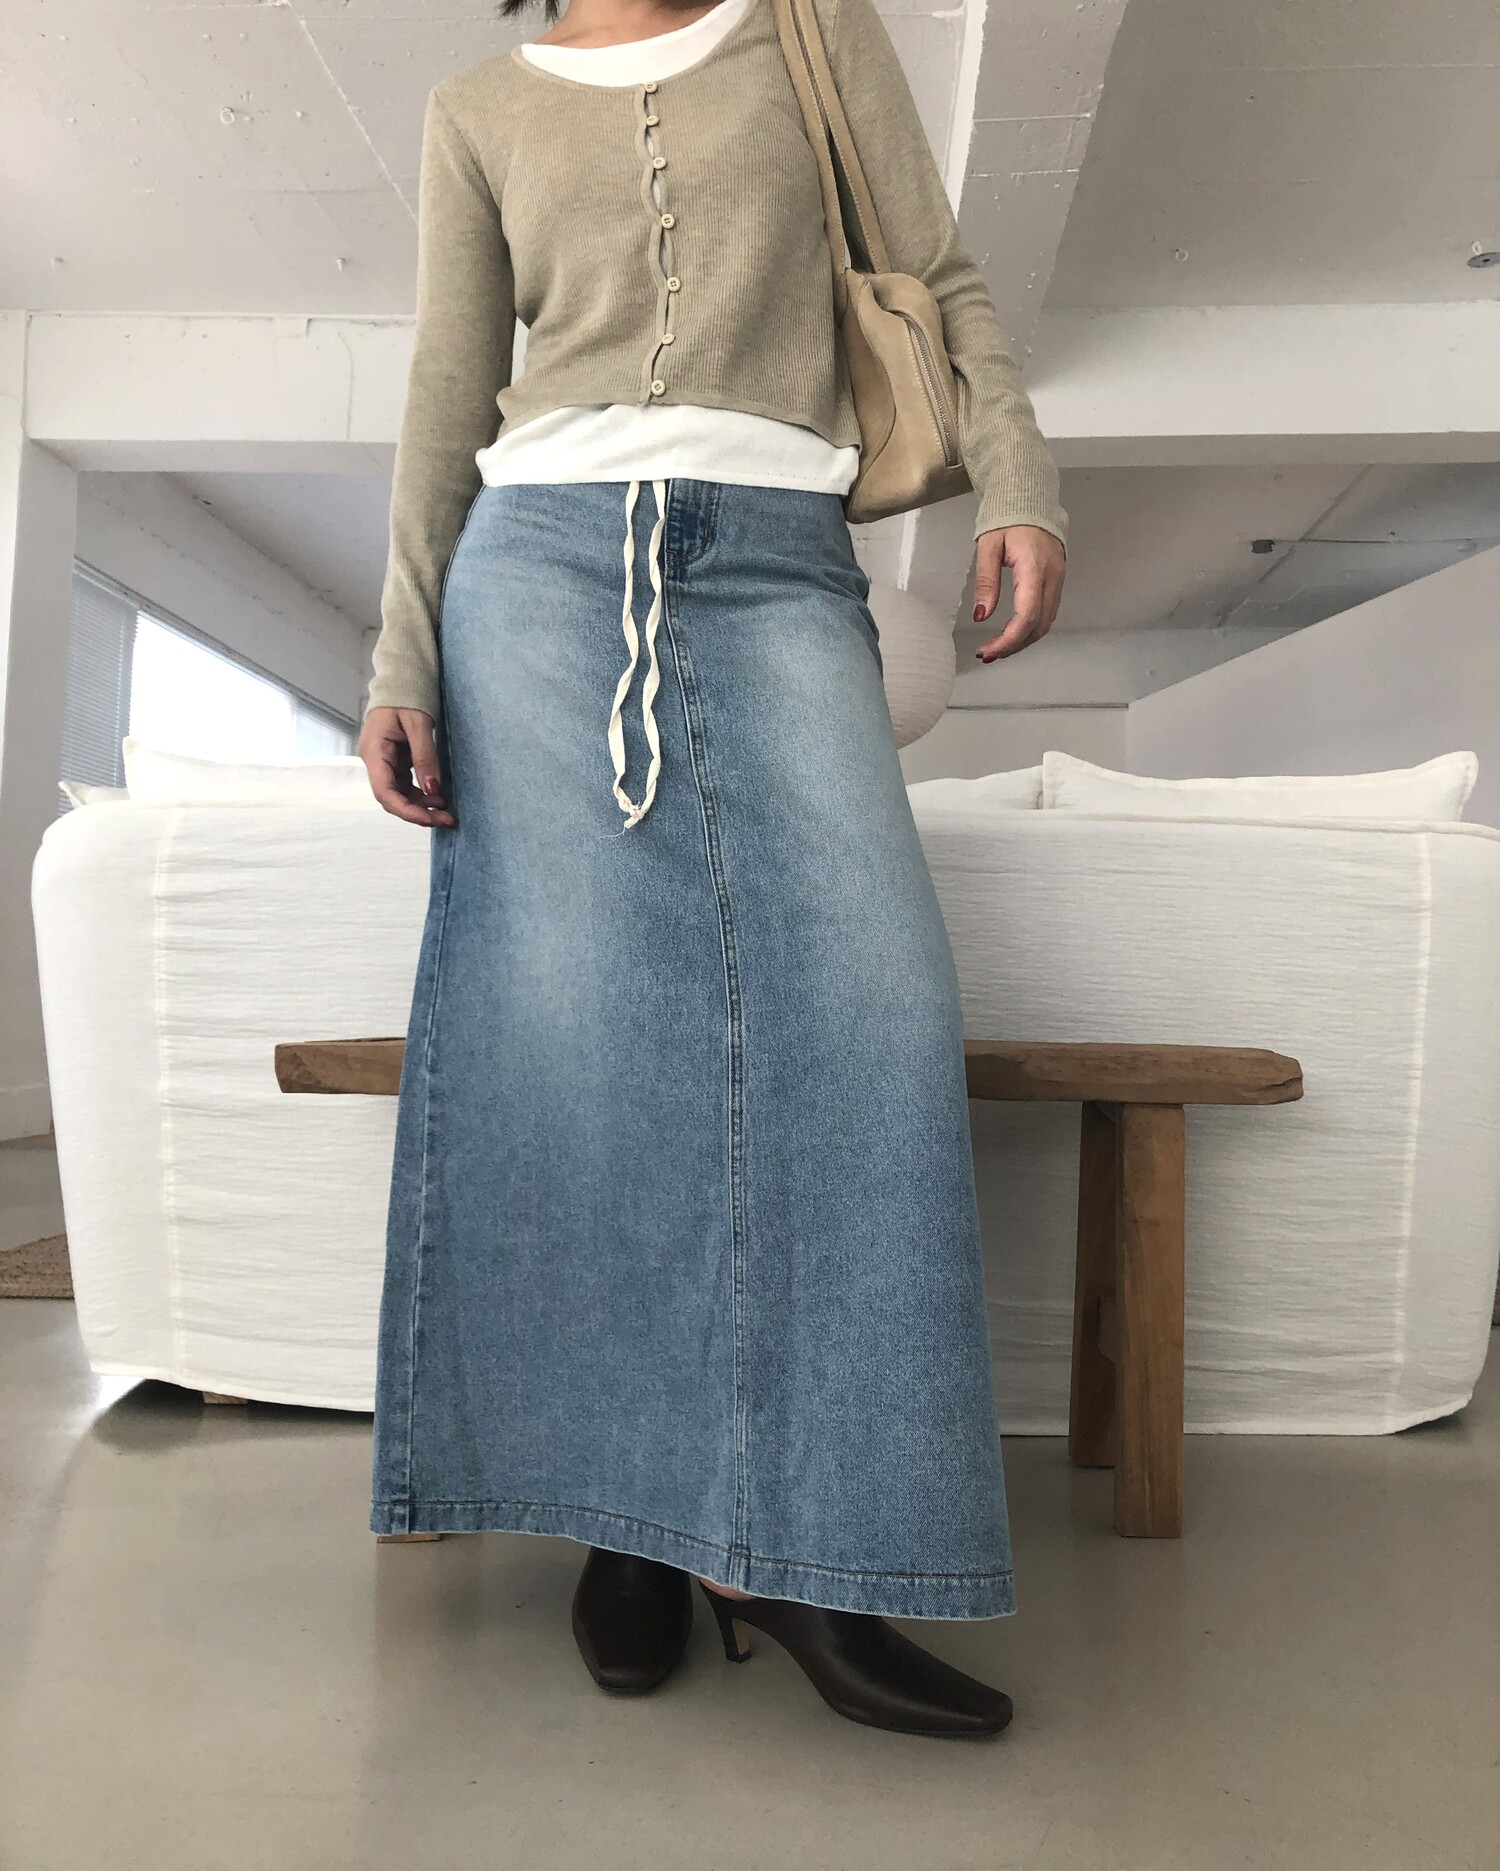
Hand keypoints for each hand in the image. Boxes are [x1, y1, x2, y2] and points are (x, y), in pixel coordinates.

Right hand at [359, 706, 455, 827]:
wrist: (401, 678)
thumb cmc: (406, 695)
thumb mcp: (418, 723)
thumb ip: (425, 756)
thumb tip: (433, 789)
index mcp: (374, 751)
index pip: (384, 791)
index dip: (406, 810)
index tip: (430, 819)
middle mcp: (375, 760)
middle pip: (392, 798)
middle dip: (418, 812)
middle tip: (447, 820)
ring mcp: (384, 761)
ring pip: (399, 794)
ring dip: (421, 806)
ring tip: (446, 812)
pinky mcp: (395, 761)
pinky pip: (406, 784)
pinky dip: (421, 794)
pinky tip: (438, 798)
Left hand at [972, 525, 1065, 661]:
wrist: (1030, 496)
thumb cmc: (1008, 516)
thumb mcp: (988, 547)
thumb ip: (986, 583)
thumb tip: (981, 615)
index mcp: (1034, 567)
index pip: (1027, 616)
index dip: (1008, 640)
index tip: (988, 650)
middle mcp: (1052, 576)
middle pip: (1038, 626)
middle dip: (1013, 645)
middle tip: (988, 653)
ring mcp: (1058, 578)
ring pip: (1045, 622)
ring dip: (1022, 640)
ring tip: (997, 647)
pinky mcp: (1058, 579)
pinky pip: (1048, 612)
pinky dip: (1031, 628)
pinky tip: (1013, 632)